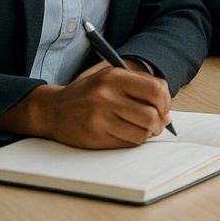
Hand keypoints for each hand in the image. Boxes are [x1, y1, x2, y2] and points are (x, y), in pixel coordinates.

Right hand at [0, 65, 171, 148]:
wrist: (52, 110)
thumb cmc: (88, 93)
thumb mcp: (110, 78)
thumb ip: (139, 86)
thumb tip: (167, 111)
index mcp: (113, 76)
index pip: (156, 90)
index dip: (166, 103)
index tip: (164, 109)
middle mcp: (106, 96)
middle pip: (151, 115)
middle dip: (160, 123)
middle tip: (158, 124)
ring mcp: (99, 117)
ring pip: (141, 132)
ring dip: (148, 134)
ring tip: (143, 130)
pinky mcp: (95, 136)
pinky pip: (127, 143)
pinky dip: (133, 141)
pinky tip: (127, 134)